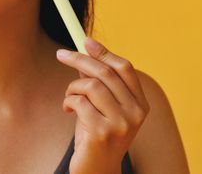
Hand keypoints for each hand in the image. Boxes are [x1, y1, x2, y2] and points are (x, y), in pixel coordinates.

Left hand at [56, 37, 149, 173]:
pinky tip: (68, 110)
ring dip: (72, 87)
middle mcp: (135, 113)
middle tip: (61, 54)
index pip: (124, 68)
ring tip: (68, 98)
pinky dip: (68, 101)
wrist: (96, 171)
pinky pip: (79, 102)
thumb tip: (86, 52)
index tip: (86, 41)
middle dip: (79, 59)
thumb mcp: (100, 106)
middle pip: (105, 73)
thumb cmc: (96, 135)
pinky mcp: (101, 132)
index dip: (104, 52)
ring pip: (91, 86)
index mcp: (140, 104)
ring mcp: (120, 124)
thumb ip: (97, 82)